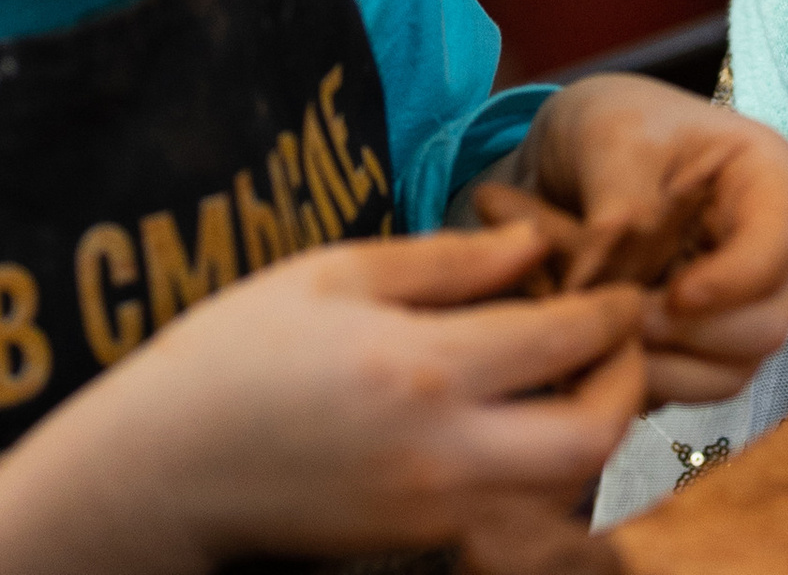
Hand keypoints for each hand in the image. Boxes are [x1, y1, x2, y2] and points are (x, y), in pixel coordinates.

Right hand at [0, 229, 645, 574]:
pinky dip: (539, 471)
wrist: (158, 475)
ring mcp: (430, 514)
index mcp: (423, 370)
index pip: (565, 340)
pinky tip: (519, 418)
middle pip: (590, 441)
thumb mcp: (335, 272)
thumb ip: (449, 261)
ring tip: (573, 377)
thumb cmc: (235, 354)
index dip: (613, 306)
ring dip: (589, 435)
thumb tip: (535, 246)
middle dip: (626, 386)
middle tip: (618, 340)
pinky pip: (511, 514)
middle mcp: (441, 455)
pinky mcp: (413, 544)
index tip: (624, 281)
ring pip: (560, 493)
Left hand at [507, 74, 787, 402]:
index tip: (675, 293)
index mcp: (767, 180)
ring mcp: (742, 303)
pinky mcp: (706, 345)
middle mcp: (770, 249)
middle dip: (688, 332)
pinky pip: (694, 391)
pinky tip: (607, 353)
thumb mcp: (609, 134)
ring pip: (733, 370)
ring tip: (606, 337)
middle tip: (621, 318)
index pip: (778, 246)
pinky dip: (650, 383)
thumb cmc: (607, 128)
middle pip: (765, 324)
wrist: (568, 163)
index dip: (733, 280)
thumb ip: (621, 203)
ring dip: (665, 367)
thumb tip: (611, 281)